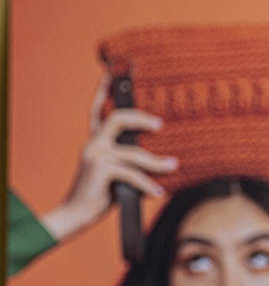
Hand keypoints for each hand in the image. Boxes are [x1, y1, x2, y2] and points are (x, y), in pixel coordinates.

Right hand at [40, 74, 177, 241]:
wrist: (78, 213)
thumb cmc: (103, 194)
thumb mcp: (120, 175)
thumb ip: (134, 163)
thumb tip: (166, 163)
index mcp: (97, 140)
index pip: (99, 109)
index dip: (106, 90)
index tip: (114, 71)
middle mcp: (94, 143)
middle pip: (116, 118)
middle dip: (140, 118)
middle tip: (160, 124)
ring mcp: (95, 156)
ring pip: (132, 153)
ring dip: (156, 162)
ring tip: (173, 166)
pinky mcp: (99, 171)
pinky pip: (130, 174)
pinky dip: (147, 184)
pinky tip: (158, 192)